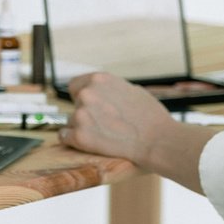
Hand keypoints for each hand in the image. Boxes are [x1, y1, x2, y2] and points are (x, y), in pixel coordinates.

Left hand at [58, 72, 176, 162]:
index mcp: (99, 79)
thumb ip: (111, 90)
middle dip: (86, 113)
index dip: (82, 97)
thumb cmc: (150, 117)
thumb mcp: (131, 90)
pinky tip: (89, 144)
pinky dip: (74, 141)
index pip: (75, 85)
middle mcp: (87, 93)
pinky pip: (65, 137)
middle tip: (103, 124)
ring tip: (104, 136)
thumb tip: (102, 93)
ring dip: (83, 128)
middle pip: (75, 104)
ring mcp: (81, 115)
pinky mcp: (79, 136)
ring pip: (72, 122)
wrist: (158, 140)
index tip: (90, 106)